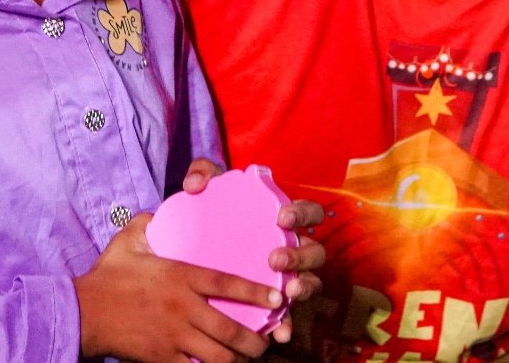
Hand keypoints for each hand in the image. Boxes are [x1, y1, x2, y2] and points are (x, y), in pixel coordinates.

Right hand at [75, 212, 281, 362]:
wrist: (83, 312)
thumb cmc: (108, 275)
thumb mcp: (129, 241)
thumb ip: (149, 223)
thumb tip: (160, 213)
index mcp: (179, 277)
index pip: (227, 284)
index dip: (255, 292)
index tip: (276, 298)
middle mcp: (181, 308)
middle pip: (230, 329)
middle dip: (254, 340)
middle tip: (266, 342)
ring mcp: (172, 336)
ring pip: (217, 356)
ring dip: (237, 360)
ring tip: (247, 359)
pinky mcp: (161, 358)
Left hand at [181, 160, 326, 345]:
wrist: (193, 248)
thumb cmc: (212, 214)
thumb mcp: (208, 191)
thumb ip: (202, 175)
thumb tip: (194, 184)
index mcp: (284, 221)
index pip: (309, 212)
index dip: (303, 214)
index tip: (282, 217)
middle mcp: (293, 249)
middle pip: (315, 252)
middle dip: (300, 257)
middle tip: (275, 259)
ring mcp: (288, 278)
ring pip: (310, 284)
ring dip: (303, 288)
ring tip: (285, 294)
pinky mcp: (275, 304)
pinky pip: (290, 316)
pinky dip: (287, 324)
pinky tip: (279, 333)